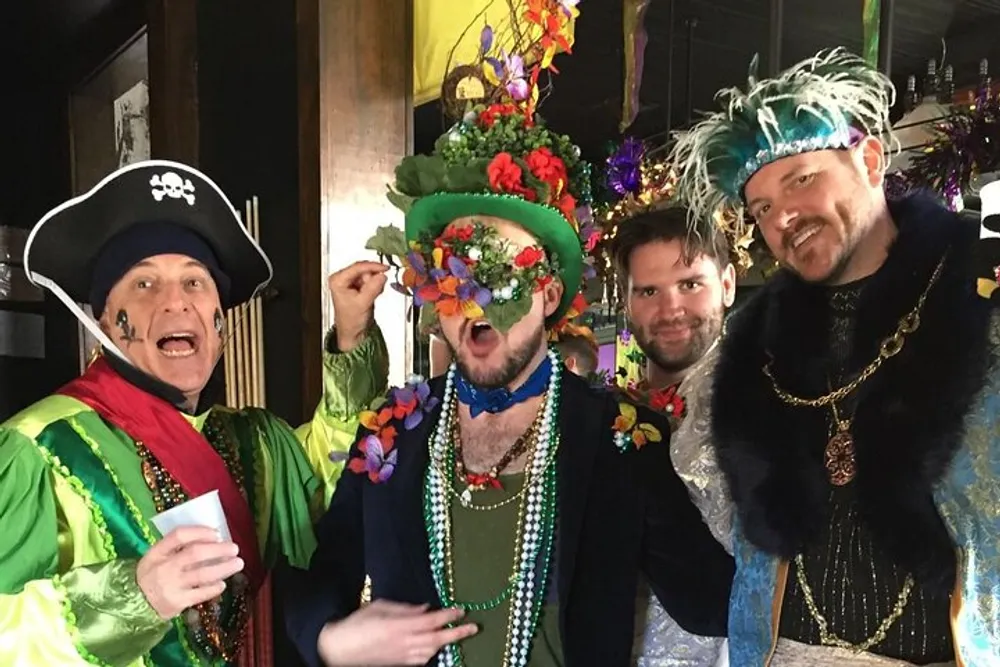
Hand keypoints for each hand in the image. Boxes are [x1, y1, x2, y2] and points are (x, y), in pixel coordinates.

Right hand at [136, 526, 244, 619]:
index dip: (200, 532)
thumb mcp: (156, 558)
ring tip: (238, 563)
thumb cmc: (152, 575)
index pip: (179, 535)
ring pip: (202, 574)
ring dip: (224, 568)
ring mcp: (171, 586)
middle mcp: (164, 568)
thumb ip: (176, 548)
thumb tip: (212, 538)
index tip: (216, 533)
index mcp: (157, 552)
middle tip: (235, 548)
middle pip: (195, 554)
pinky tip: (222, 584)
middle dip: (219, 550)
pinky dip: (214, 588)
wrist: (133, 604)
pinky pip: (201, 594)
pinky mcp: (177, 603)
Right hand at [317, 600, 477, 665]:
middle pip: (437, 640)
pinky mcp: (399, 664)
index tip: (462, 610)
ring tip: (456, 634)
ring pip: (432, 652)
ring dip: (446, 643)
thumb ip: (406, 608)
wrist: (340, 649)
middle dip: (458, 634)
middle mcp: (404, 642)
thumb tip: (427, 608)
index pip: (431, 621)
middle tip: (474, 628)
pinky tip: (435, 646)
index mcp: (399, 626)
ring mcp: (403, 656)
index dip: (449, 616)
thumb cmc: (358, 623)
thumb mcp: (380, 607)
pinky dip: (432, 652)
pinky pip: (422, 660)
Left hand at [329, 261, 388, 351]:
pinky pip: (371, 280)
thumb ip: (373, 287)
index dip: (373, 266)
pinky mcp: (358, 286)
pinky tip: (371, 296)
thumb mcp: (363, 303)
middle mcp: (342, 278)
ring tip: (370, 297)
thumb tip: (382, 275)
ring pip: (369, 275)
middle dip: (373, 279)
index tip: (384, 268)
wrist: (353, 332)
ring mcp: (351, 282)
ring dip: (374, 284)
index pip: (357, 267)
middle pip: (364, 270)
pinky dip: (375, 286)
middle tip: (374, 290)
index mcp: (337, 280)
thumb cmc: (350, 321)